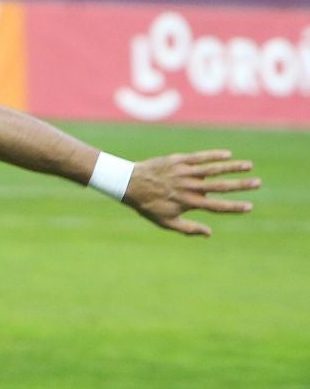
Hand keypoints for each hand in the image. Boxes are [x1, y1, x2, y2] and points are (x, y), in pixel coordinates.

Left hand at [121, 149, 257, 235]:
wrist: (129, 183)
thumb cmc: (148, 205)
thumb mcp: (166, 222)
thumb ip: (188, 228)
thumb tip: (210, 233)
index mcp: (188, 203)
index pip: (217, 206)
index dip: (234, 207)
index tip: (249, 206)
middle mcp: (189, 187)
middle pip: (220, 186)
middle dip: (241, 185)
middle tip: (258, 183)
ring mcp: (185, 173)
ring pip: (213, 169)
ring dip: (233, 167)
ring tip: (249, 165)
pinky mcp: (179, 160)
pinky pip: (200, 157)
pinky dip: (214, 155)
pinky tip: (228, 154)